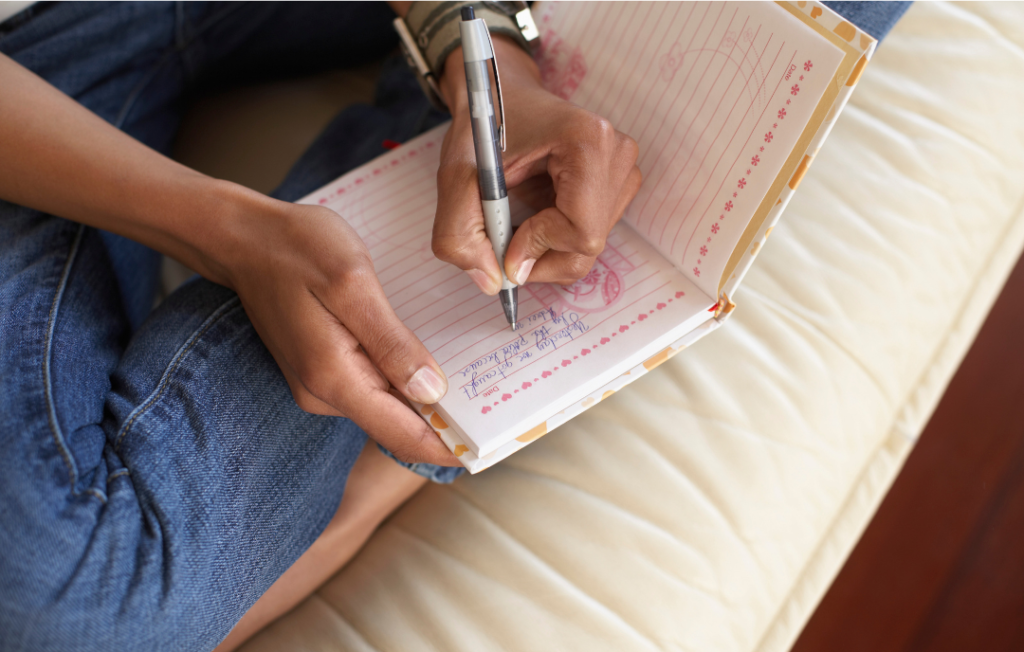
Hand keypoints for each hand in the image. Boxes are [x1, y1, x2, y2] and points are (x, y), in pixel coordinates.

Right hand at [0, 53, 455, 465]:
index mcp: (335, 378)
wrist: (243, 237)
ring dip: (424, 401)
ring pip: (385, 407)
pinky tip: (425, 361)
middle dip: (444, 424)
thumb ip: (391, 342)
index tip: (488, 451)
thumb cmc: (298, 249)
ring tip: (474, 384)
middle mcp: (324, 394)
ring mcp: (319, 385)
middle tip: (497, 410)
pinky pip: (370, 387)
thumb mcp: (352, 284)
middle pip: (396, 426)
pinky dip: (400, 380)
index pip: (401, 436)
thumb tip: (431, 393)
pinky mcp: (319, 369)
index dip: (447, 448)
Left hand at [432, 37, 641, 291]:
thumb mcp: (456, 177)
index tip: (504, 242)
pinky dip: (559, 236)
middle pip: (589, 243)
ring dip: (548, 247)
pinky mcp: (620, 177)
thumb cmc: (482, 124)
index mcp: (587, 141)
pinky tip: (537, 213)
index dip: (539, 248)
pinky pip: (593, 231)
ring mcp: (624, 165)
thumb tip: (493, 281)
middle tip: (505, 243)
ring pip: (592, 243)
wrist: (500, 90)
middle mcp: (617, 152)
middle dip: (542, 256)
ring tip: (519, 219)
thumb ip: (460, 235)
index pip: (582, 231)